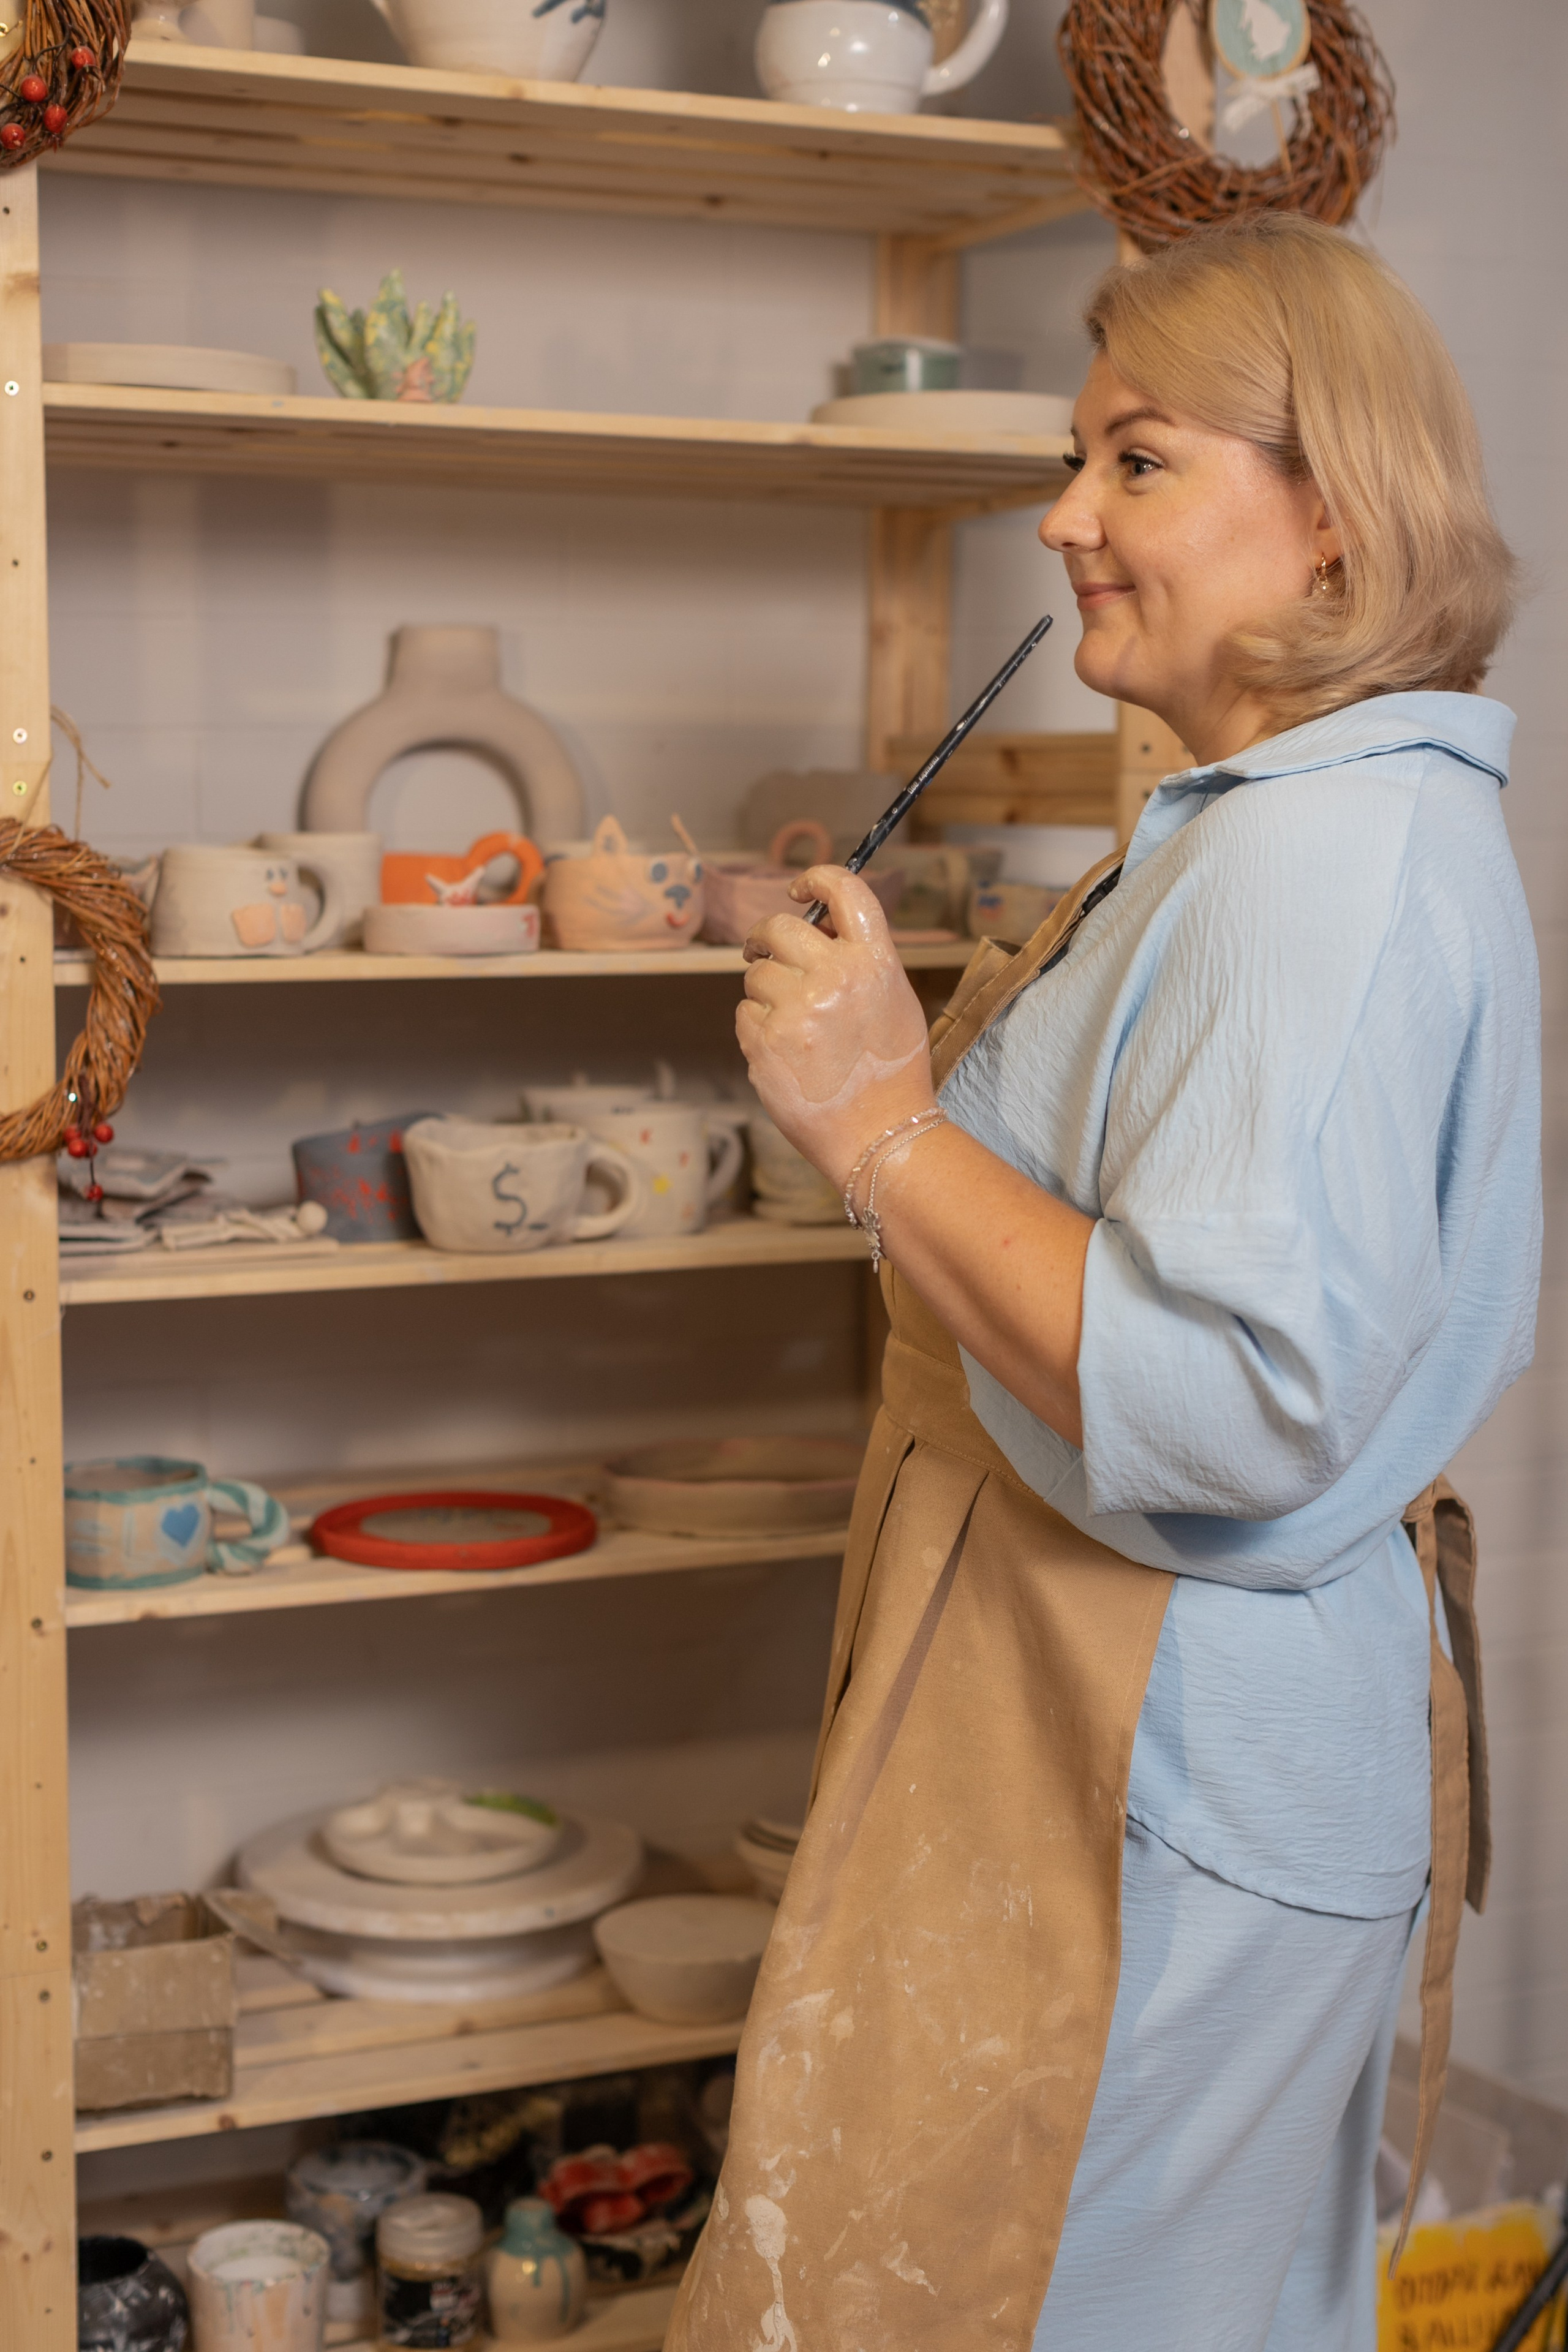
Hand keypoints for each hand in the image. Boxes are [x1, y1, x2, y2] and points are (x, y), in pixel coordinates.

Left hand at [737, 865, 934, 1188]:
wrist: (879, 1135)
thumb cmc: (891, 1074)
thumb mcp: (895, 1002)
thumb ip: (861, 961)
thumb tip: (818, 930)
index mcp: (874, 962)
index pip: (845, 890)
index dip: (817, 878)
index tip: (798, 890)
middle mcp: (835, 977)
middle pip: (779, 927)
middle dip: (763, 936)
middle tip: (759, 950)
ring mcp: (796, 1008)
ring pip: (756, 975)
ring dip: (764, 992)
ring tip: (791, 1026)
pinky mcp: (765, 1040)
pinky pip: (744, 1014)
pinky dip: (756, 1029)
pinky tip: (784, 1053)